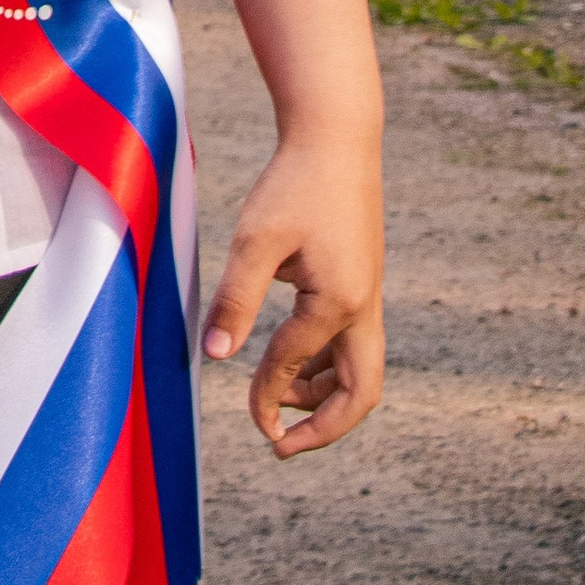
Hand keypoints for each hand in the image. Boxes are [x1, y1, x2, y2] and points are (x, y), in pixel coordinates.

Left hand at [200, 128, 384, 457]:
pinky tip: (292, 362)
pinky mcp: (361, 283)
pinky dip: (326, 366)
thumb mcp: (255, 240)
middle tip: (281, 446)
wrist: (336, 139)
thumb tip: (216, 356)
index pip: (291, 365)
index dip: (263, 397)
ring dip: (322, 397)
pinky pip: (353, 345)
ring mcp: (368, 296)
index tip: (241, 416)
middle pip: (360, 393)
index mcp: (338, 302)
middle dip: (324, 429)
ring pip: (360, 371)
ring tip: (277, 404)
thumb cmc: (294, 184)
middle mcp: (363, 307)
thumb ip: (236, 299)